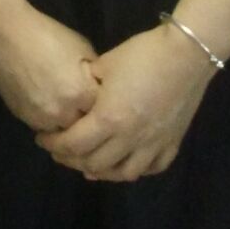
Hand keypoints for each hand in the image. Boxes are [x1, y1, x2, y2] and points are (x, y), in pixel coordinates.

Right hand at [0, 0, 99, 131]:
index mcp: (80, 93)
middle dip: (85, 118)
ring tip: (62, 102)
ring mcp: (40, 117)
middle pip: (82, 127)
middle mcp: (62, 112)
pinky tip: (45, 100)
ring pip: (62, 132)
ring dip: (65, 122)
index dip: (102, 105)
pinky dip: (47, 119)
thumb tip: (100, 88)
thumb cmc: (47, 34)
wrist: (6, 30)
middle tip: (82, 103)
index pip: (102, 113)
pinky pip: (42, 126)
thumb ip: (94, 73)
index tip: (100, 98)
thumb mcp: (81, 47)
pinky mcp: (22, 117)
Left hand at [35, 23, 216, 180]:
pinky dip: (137, 170)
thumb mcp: (105, 64)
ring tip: (88, 164)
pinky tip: (126, 163)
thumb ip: (88, 83)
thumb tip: (78, 93)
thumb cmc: (142, 54)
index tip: (42, 139)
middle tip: (60, 152)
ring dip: (102, 172)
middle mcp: (130, 139)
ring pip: (124, 174)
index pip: (74, 144)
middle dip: (72, 160)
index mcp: (109, 119)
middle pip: (95, 163)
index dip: (54, 144)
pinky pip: (153, 168)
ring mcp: (154, 144)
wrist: (187, 54)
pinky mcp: (172, 143)